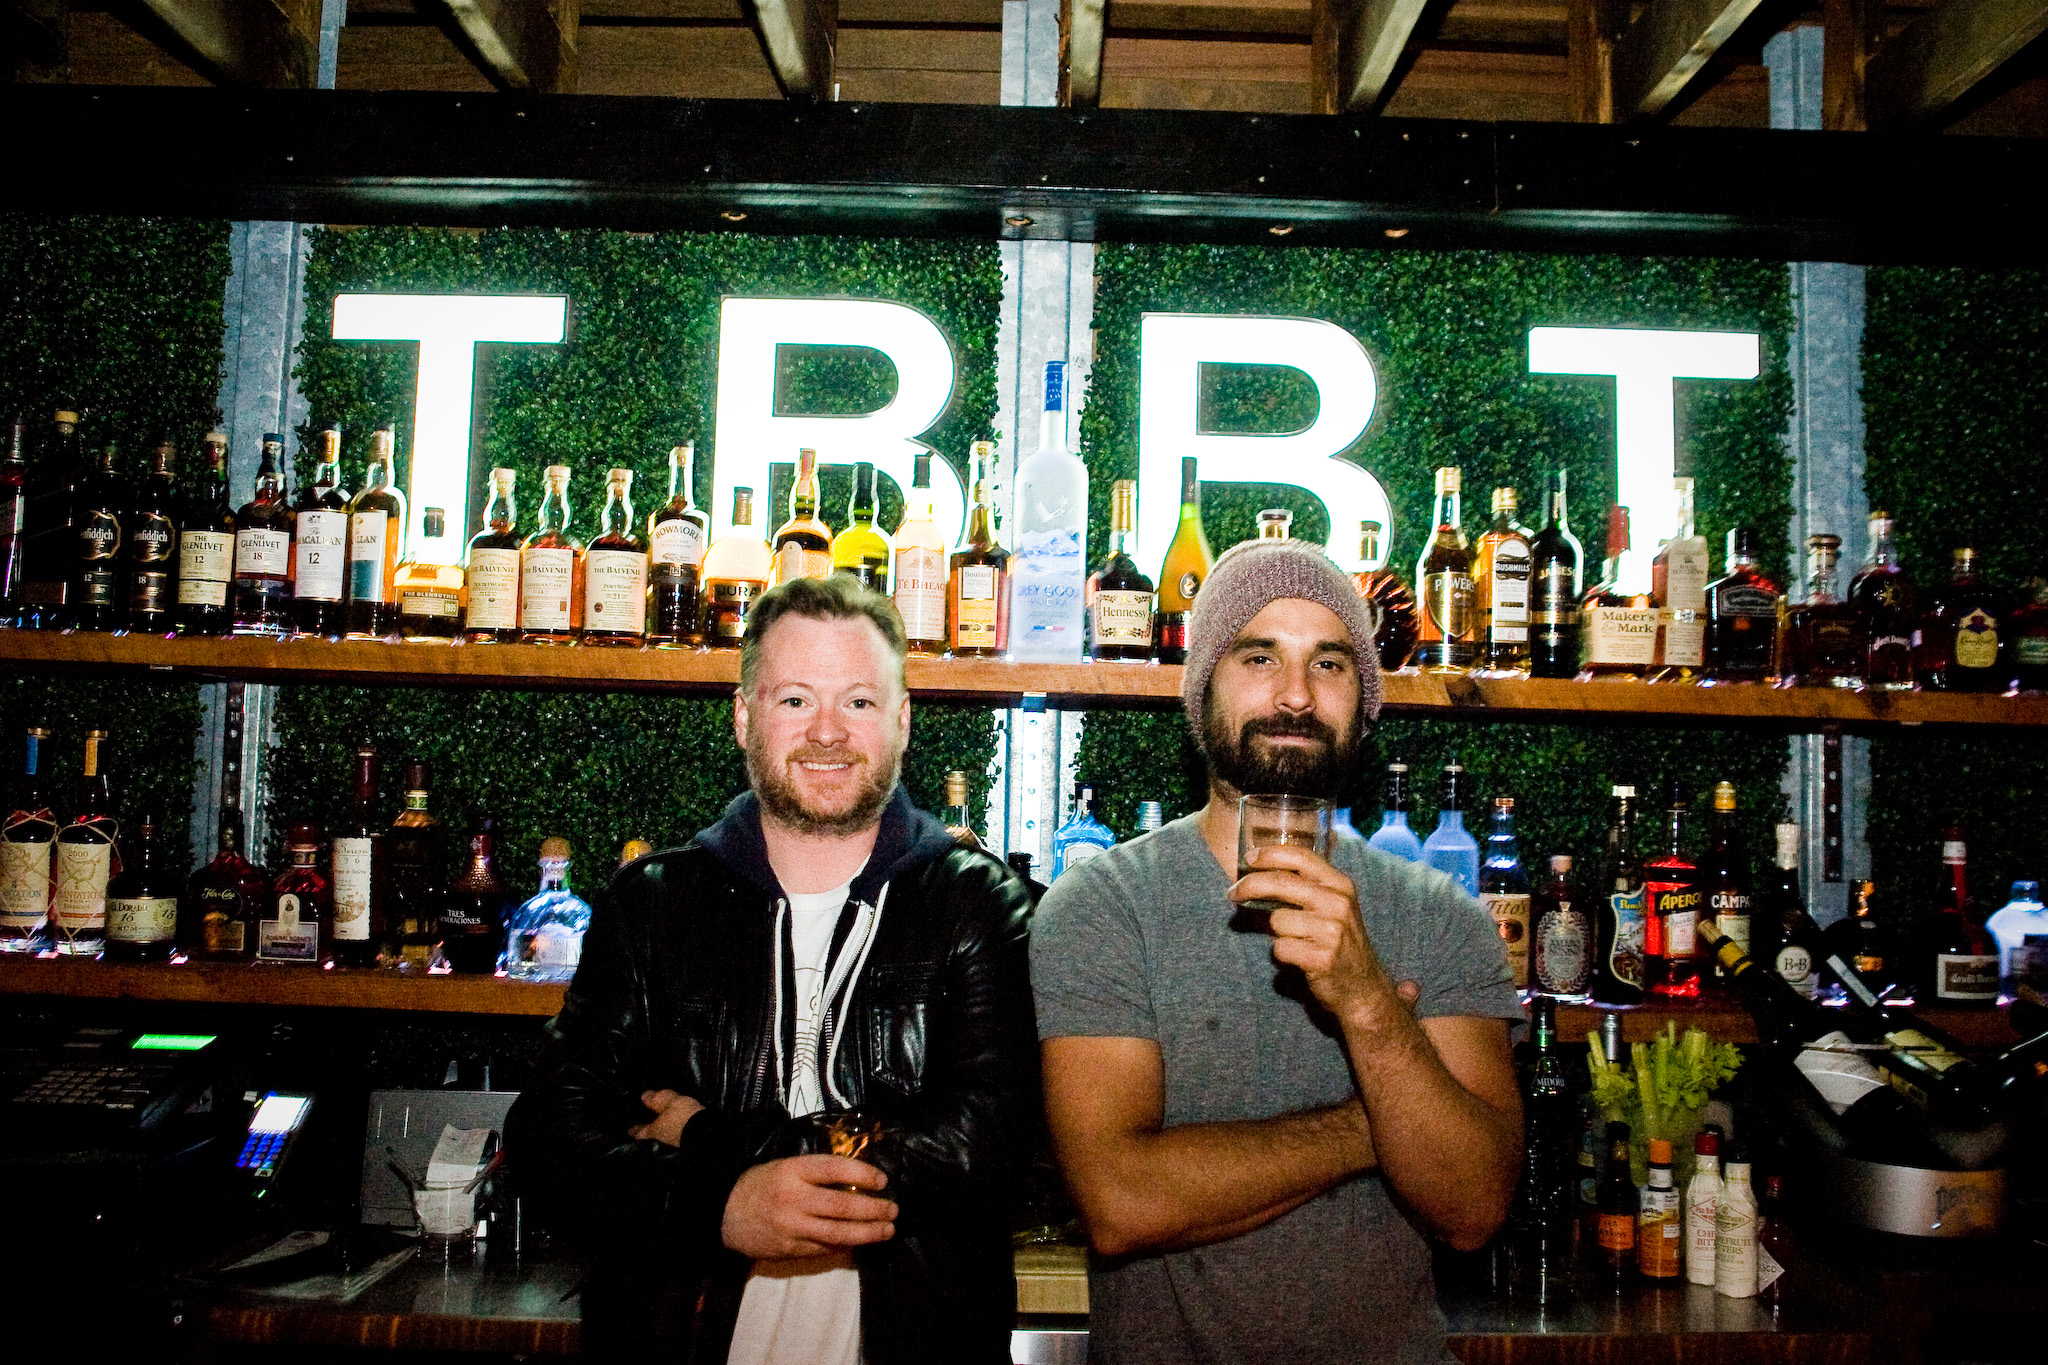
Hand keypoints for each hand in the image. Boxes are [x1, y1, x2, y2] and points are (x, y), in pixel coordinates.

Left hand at [628, 1089, 704, 1145]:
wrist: (707, 1134)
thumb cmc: (683, 1117)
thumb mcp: (669, 1102)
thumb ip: (656, 1099)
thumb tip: (644, 1097)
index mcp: (653, 1132)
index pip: (639, 1132)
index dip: (634, 1130)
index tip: (630, 1130)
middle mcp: (662, 1142)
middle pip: (651, 1139)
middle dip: (649, 1134)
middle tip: (646, 1130)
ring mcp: (675, 1146)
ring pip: (665, 1140)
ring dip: (664, 1135)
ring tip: (665, 1129)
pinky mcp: (688, 1147)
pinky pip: (678, 1140)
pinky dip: (677, 1136)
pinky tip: (680, 1132)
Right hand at [721, 1155, 897, 1259]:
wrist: (723, 1213)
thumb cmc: (761, 1184)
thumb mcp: (786, 1167)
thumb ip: (817, 1173)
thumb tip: (858, 1179)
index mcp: (793, 1170)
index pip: (834, 1169)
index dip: (862, 1173)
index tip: (883, 1180)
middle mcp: (793, 1198)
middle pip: (842, 1205)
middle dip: (873, 1209)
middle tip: (893, 1210)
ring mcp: (791, 1227)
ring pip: (837, 1233)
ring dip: (867, 1233)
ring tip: (887, 1230)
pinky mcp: (789, 1249)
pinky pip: (825, 1249)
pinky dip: (845, 1245)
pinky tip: (860, 1242)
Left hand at [1233, 845, 1420, 1027]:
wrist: (1363, 988)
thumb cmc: (1340, 942)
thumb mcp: (1335, 906)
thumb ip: (1307, 887)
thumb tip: (1259, 872)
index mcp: (1340, 885)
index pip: (1300, 857)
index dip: (1270, 854)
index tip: (1249, 858)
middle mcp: (1338, 904)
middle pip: (1281, 883)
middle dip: (1250, 885)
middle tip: (1233, 893)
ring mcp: (1332, 931)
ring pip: (1277, 920)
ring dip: (1274, 931)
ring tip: (1292, 939)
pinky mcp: (1322, 958)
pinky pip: (1280, 948)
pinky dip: (1281, 953)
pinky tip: (1296, 957)